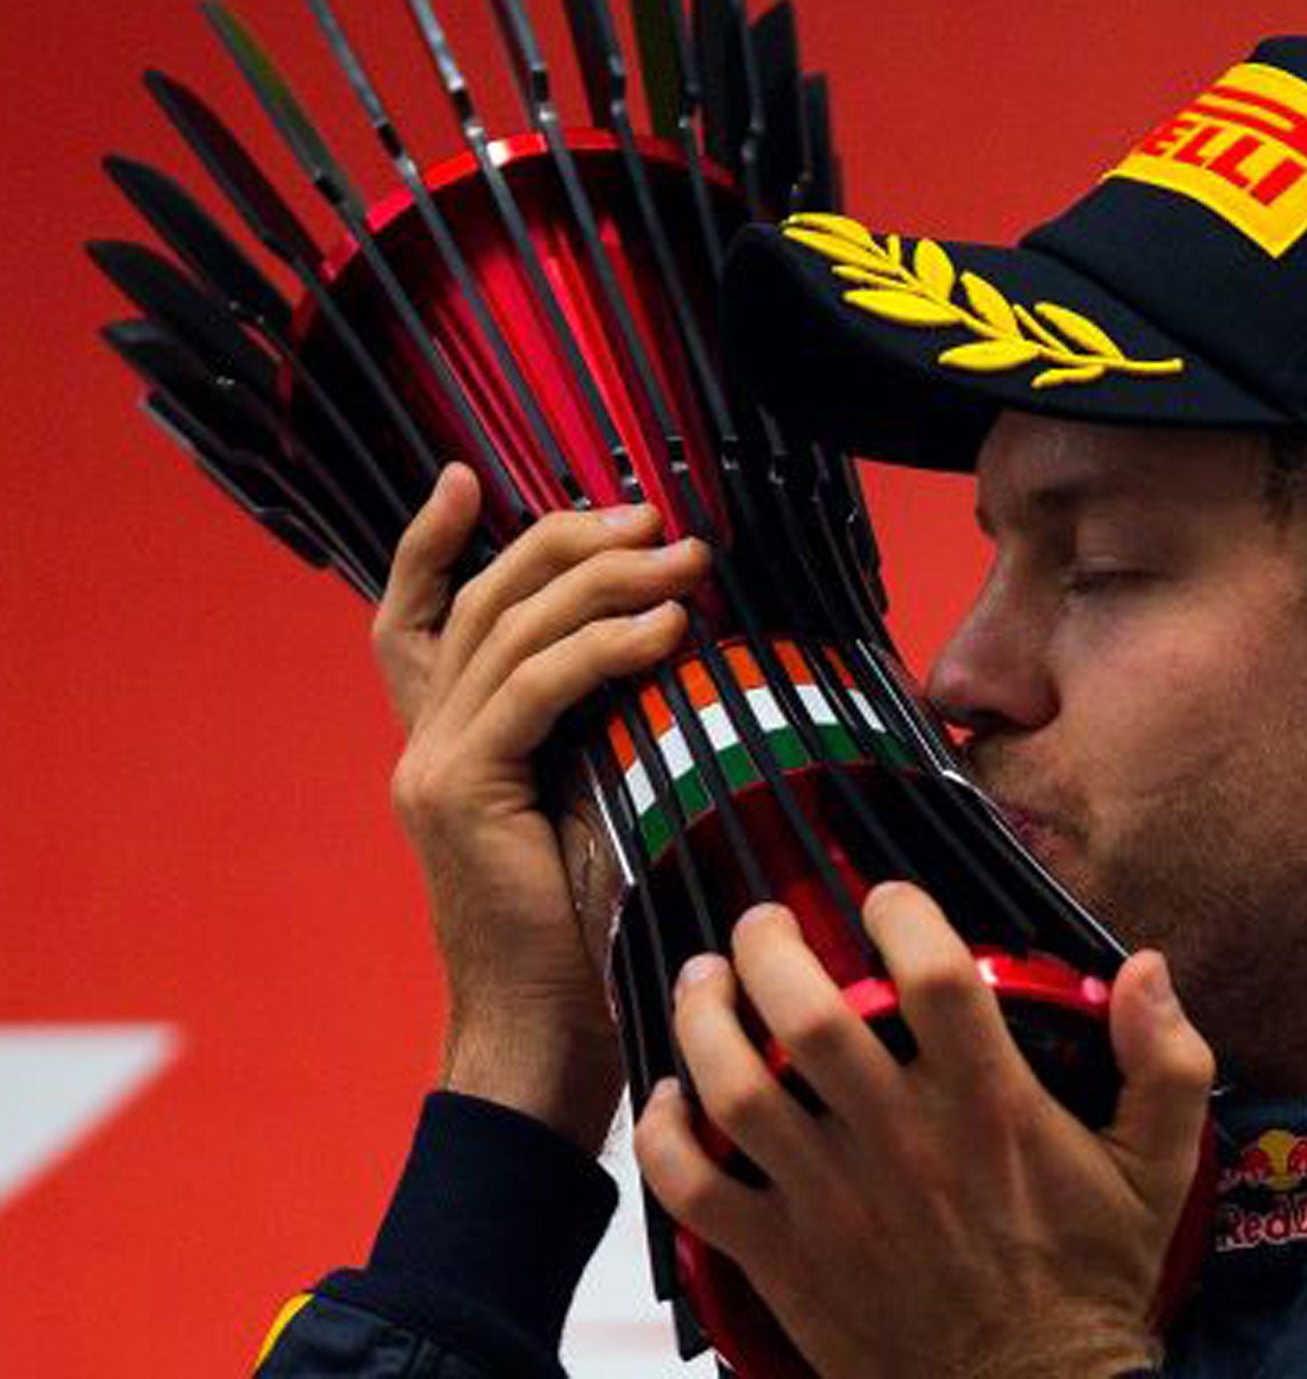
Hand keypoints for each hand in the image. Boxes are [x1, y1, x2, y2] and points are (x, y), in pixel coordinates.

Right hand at [371, 465, 710, 1149]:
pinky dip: (604, 647)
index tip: (464, 474)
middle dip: (568, 542)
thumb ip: (608, 730)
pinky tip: (668, 630)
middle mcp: (427, 743)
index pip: (415, 618)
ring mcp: (436, 764)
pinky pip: (535, 689)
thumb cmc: (595, 931)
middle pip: (484, 600)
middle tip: (657, 517)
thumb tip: (682, 647)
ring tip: (685, 559)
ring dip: (605, 580)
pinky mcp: (461, 793)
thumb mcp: (602, 804)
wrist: (544, 1037)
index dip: (429, 541)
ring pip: (510, 629)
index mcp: (450, 743)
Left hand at [634, 882, 1214, 1378]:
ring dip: (705, 1022)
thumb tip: (1148, 966)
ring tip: (703, 980)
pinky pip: (696, 1190)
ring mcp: (832, 1205)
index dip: (901, 914)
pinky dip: (662, 1138)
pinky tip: (664, 1096)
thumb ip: (1166, 1064)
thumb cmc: (1089, 1279)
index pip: (934, 975)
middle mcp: (901, 1144)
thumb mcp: (1159, 1172)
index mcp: (988, 1109)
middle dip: (770, 950)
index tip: (884, 897)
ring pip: (738, 1091)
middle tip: (763, 922)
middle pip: (809, 1016)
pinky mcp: (783, 1261)